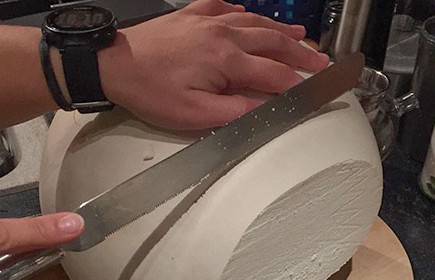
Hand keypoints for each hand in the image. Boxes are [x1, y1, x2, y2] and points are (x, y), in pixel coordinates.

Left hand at [99, 0, 328, 129]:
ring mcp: (207, 20)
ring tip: (300, 35)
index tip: (318, 90)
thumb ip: (234, 113)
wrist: (113, 64)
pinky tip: (249, 14)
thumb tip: (265, 111)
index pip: (275, 74)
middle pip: (273, 42)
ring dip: (280, 30)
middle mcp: (224, 34)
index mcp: (227, 60)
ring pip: (254, 21)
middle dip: (301, 53)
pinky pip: (225, 7)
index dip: (299, 85)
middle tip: (321, 60)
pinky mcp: (190, 14)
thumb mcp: (193, 114)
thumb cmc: (151, 91)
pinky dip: (243, 11)